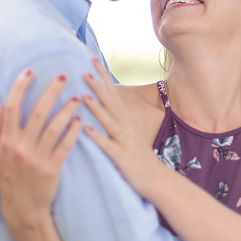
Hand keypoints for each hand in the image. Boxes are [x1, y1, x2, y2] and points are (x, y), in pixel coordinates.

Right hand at [0, 69, 82, 230]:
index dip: (20, 88)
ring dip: (67, 109)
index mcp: (6, 141)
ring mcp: (36, 158)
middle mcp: (20, 147)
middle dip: (50, 91)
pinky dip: (73, 131)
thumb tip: (0, 107)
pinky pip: (65, 145)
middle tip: (63, 76)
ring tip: (78, 97)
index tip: (30, 72)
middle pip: (37, 112)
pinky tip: (80, 120)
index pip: (11, 108)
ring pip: (54, 127)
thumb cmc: (10, 177)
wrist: (22, 207)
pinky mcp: (52, 168)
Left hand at [81, 58, 164, 198]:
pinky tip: (86, 129)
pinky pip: (108, 146)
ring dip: (97, 107)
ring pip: (109, 121)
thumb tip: (103, 106)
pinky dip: (98, 136)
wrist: (156, 180)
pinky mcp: (122, 158)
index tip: (92, 59)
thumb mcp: (127, 135)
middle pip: (111, 103)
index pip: (112, 94)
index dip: (103, 77)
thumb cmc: (137, 158)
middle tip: (85, 70)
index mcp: (124, 122)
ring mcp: (124, 142)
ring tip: (83, 95)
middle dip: (98, 86)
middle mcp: (125, 128)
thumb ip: (115, 121)